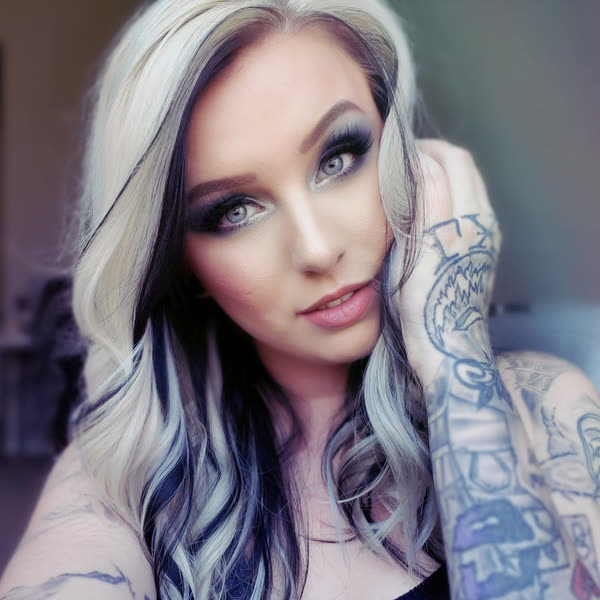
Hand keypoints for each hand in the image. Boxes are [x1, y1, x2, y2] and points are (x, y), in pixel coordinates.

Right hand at [397, 140, 501, 384]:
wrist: (446, 344)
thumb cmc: (425, 302)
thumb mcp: (422, 247)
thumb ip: (428, 200)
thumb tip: (422, 162)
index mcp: (467, 218)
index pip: (452, 161)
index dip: (424, 151)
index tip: (397, 154)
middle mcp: (483, 222)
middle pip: (464, 169)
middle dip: (435, 157)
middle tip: (404, 162)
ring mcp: (484, 237)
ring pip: (467, 187)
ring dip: (442, 174)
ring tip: (412, 182)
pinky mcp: (481, 252)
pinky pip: (468, 208)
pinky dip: (448, 195)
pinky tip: (427, 210)